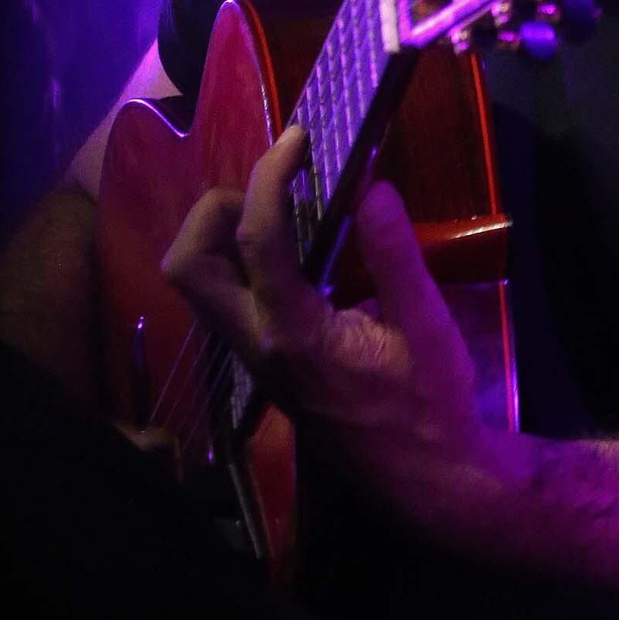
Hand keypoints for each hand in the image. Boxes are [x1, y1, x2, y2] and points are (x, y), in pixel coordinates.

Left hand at [163, 125, 518, 534]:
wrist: (426, 480)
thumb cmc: (431, 403)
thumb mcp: (426, 324)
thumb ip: (395, 254)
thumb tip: (372, 185)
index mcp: (294, 333)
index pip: (257, 238)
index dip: (272, 175)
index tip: (299, 139)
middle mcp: (256, 345)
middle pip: (187, 266)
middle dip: (216, 208)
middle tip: (278, 186)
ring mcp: (254, 359)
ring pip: (198, 286)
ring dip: (223, 234)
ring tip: (288, 208)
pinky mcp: (265, 364)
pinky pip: (226, 299)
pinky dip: (242, 258)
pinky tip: (297, 246)